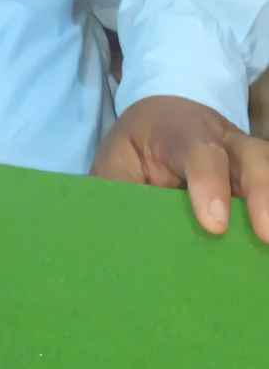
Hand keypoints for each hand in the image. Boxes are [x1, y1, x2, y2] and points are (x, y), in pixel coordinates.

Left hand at [91, 93, 268, 242]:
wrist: (160, 121)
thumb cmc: (137, 148)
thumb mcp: (116, 161)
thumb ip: (116, 190)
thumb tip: (115, 233)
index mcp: (179, 132)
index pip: (199, 150)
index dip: (209, 183)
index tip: (214, 225)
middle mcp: (221, 141)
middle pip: (249, 156)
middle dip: (259, 191)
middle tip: (264, 233)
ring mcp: (243, 160)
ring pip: (264, 168)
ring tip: (268, 241)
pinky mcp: (252, 181)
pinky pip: (266, 192)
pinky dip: (266, 210)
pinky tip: (264, 246)